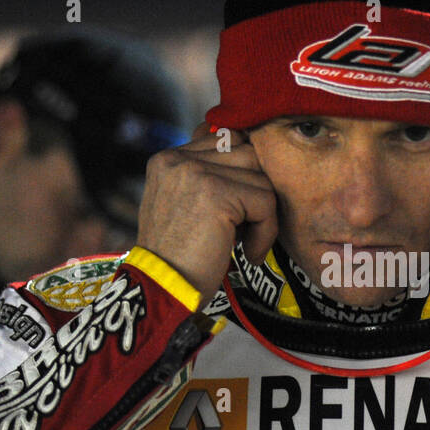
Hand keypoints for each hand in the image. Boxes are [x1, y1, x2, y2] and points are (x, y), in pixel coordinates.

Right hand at [135, 122, 277, 303]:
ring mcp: (195, 172)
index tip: (238, 211)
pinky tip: (247, 253)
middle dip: (255, 192)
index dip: (242, 175)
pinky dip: (265, 232)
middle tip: (243, 228)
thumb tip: (252, 158)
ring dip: (262, 214)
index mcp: (168, 158)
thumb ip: (208, 178)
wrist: (164, 289)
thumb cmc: (180, 257)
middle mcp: (178, 158)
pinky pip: (265, 201)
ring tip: (244, 242)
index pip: (226, 140)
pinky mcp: (216, 193)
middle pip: (248, 153)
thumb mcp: (184, 206)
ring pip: (260, 176)